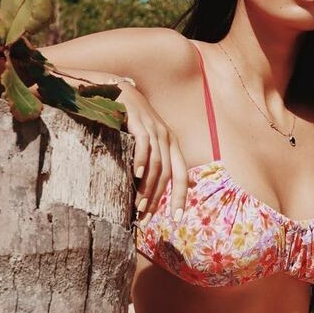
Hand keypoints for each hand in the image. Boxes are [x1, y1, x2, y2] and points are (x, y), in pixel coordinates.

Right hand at [116, 82, 189, 228]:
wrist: (121, 93)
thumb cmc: (138, 122)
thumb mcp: (157, 143)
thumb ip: (171, 164)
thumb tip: (192, 185)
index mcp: (174, 146)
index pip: (181, 176)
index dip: (180, 198)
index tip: (176, 219)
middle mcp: (168, 139)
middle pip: (168, 174)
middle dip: (158, 199)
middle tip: (145, 219)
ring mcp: (155, 130)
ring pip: (156, 164)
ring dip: (147, 187)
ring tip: (138, 207)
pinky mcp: (140, 123)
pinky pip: (144, 145)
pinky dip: (141, 161)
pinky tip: (137, 175)